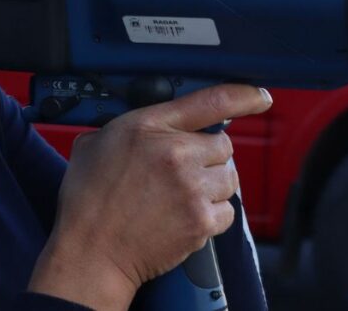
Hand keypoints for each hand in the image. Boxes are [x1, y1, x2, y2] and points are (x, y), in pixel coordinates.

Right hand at [29, 84, 272, 309]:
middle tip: (187, 171)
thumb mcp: (95, 143)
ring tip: (185, 196)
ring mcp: (191, 188)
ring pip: (229, 179)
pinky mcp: (200, 221)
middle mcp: (176, 153)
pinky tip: (187, 216)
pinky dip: (213, 215)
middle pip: (224, 146)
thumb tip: (145, 126)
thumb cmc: (87, 200)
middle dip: (210, 157)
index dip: (243, 96)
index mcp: (149, 126)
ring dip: (214, 186)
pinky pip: (227, 211)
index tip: (260, 97)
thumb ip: (127, 127)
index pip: (210, 101)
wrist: (90, 251)